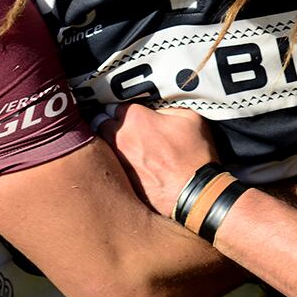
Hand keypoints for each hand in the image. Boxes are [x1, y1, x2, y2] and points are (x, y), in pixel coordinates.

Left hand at [96, 104, 218, 216]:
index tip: (133, 111)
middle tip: (125, 124)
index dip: (125, 106)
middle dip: (109, 120)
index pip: (116, 104)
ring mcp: (118, 160)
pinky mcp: (121, 178)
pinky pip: (112, 162)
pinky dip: (118, 159)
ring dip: (111, 139)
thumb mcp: (190, 117)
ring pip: (104, 143)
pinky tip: (133, 161)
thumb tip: (155, 109)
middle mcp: (121, 137)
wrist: (195, 192)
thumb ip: (166, 107)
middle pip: (101, 121)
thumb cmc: (195, 153)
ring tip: (127, 141)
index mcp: (135, 118)